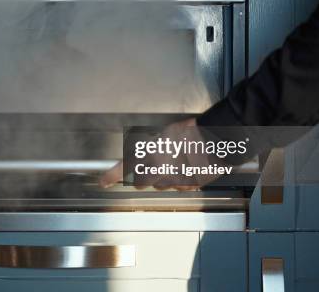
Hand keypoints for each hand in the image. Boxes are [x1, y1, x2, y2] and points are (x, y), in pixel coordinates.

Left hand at [98, 118, 222, 189]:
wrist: (214, 140)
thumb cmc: (191, 131)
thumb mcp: (164, 134)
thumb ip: (150, 147)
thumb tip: (142, 155)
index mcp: (151, 154)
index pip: (125, 167)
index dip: (111, 176)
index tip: (103, 182)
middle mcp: (161, 170)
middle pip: (142, 182)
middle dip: (143, 176)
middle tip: (152, 165)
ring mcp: (175, 180)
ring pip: (160, 185)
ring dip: (163, 178)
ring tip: (176, 162)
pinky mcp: (189, 186)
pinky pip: (178, 187)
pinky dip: (180, 180)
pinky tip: (187, 167)